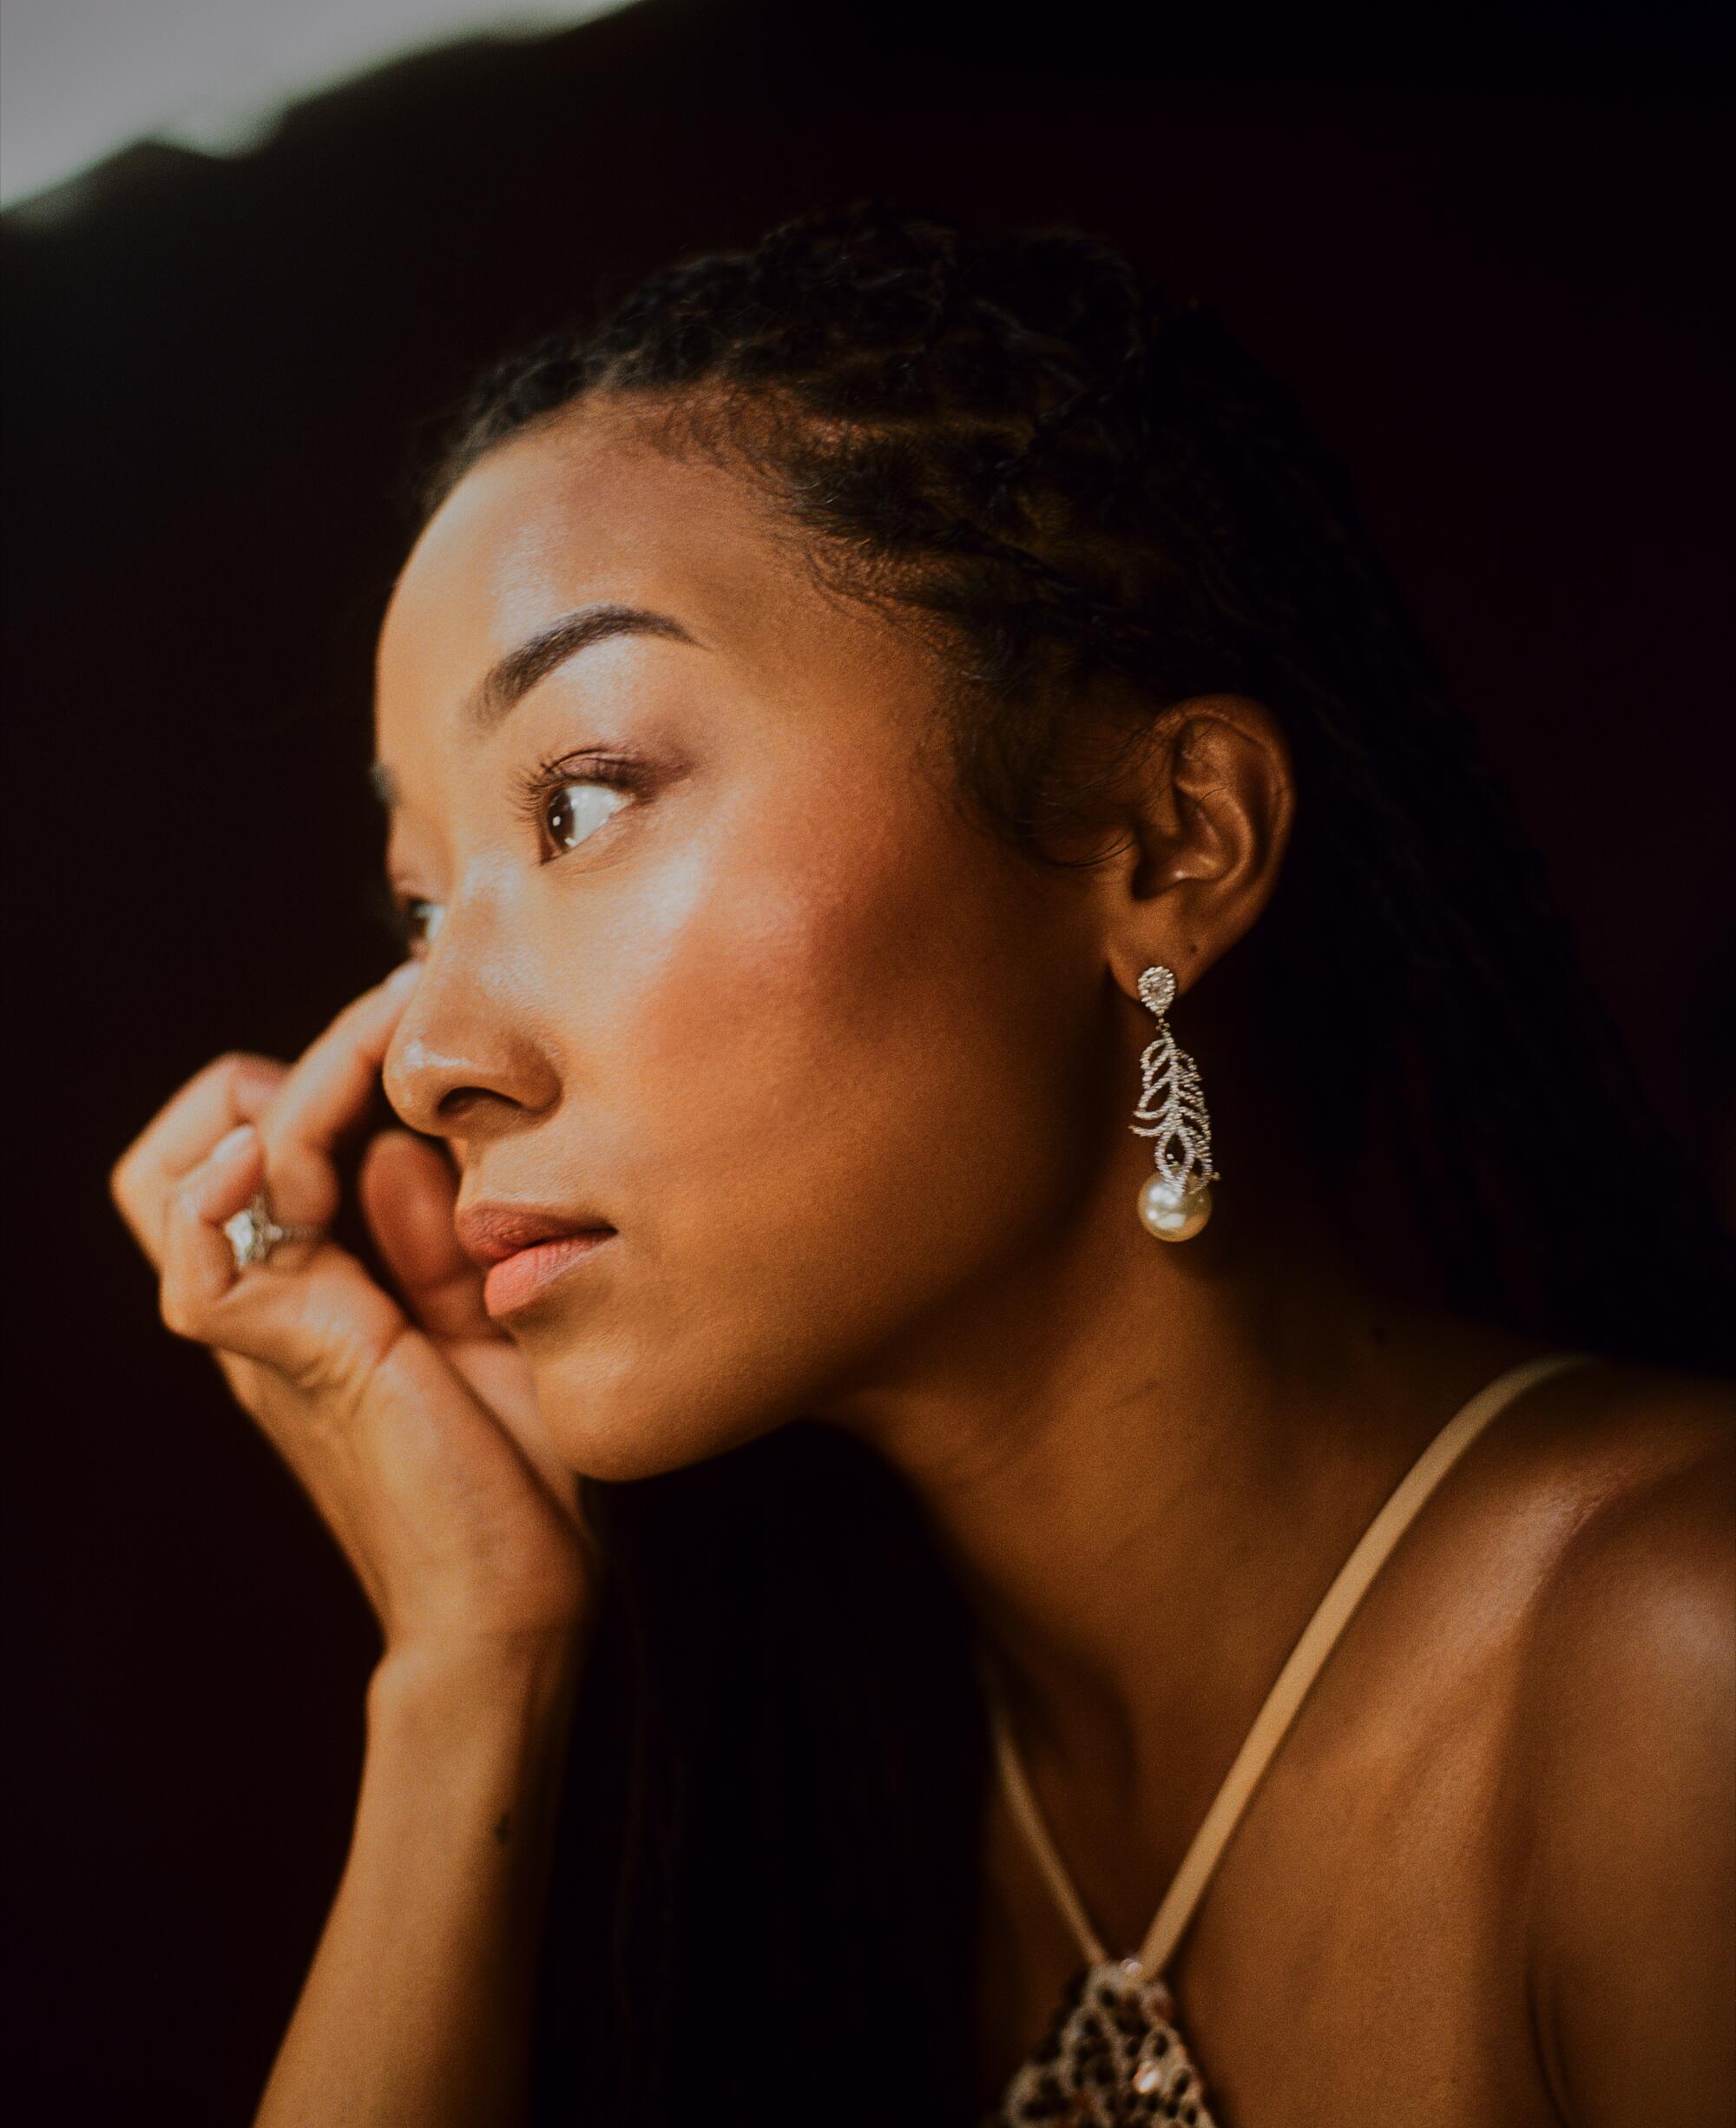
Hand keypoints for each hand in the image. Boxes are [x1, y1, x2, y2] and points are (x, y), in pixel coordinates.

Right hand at [110, 966, 594, 1660]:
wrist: (514, 1603)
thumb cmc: (516, 1470)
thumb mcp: (487, 1316)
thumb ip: (435, 1236)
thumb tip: (391, 1145)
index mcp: (318, 1286)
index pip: (265, 1135)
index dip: (337, 1067)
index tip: (429, 1026)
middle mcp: (273, 1299)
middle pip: (191, 1139)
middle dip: (302, 1065)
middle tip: (404, 1038)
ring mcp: (266, 1332)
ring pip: (175, 1175)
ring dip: (283, 1099)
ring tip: (378, 1078)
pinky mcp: (289, 1362)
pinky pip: (199, 1263)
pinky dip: (230, 1189)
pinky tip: (308, 1159)